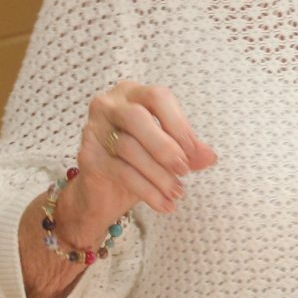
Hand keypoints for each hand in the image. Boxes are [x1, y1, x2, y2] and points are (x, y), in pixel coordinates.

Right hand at [60, 82, 216, 241]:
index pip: (158, 98)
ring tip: (177, 192)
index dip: (179, 124)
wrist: (104, 193)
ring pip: (128, 147)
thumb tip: (210, 157)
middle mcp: (108, 105)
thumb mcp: (169, 152)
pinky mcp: (87, 157)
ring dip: (159, 174)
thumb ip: (188, 150)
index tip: (196, 153)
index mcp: (133, 93)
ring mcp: (93, 129)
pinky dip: (147, 190)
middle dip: (165, 146)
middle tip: (185, 170)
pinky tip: (164, 204)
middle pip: (137, 117)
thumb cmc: (140, 161)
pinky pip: (120, 171)